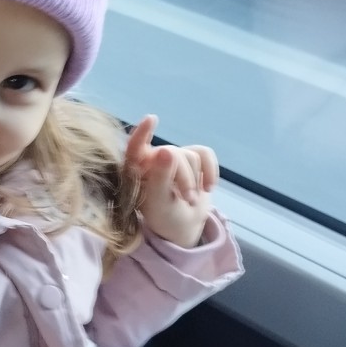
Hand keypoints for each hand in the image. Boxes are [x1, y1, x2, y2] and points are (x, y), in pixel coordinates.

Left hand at [124, 115, 218, 248]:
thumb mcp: (160, 202)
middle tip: (187, 199)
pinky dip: (211, 171)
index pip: (135, 146)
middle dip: (185, 178)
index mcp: (134, 169)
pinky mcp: (191, 157)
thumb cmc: (164, 216)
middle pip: (175, 154)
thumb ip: (160, 178)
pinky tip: (208, 188)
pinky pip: (205, 154)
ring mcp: (171, 156)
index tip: (152, 119)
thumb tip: (166, 151)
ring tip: (189, 199)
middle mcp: (151, 158)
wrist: (183, 226)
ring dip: (195, 180)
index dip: (143, 132)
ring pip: (191, 155)